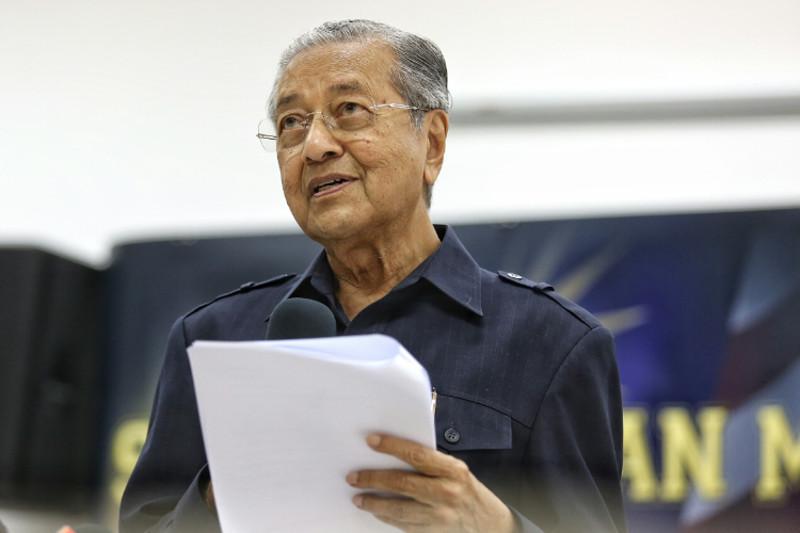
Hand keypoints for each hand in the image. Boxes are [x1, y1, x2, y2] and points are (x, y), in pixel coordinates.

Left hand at [346, 433, 515, 532]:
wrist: (492, 526)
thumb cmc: (471, 494)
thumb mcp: (458, 471)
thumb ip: (431, 463)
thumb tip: (396, 452)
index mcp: (453, 471)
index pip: (416, 455)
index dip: (391, 446)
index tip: (372, 441)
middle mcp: (446, 493)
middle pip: (401, 483)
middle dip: (372, 478)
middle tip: (354, 476)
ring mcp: (439, 517)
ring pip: (397, 508)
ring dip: (373, 503)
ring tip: (359, 497)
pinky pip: (403, 525)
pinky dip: (386, 518)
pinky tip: (376, 512)